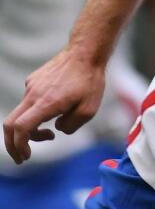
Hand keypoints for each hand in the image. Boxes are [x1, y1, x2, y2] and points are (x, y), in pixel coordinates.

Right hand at [3, 48, 106, 163]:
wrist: (86, 52)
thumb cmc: (90, 81)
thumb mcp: (89, 110)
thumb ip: (70, 126)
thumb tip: (56, 129)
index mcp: (46, 103)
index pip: (21, 128)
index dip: (19, 146)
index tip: (26, 156)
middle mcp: (33, 94)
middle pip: (10, 124)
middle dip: (12, 144)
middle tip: (23, 157)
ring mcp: (31, 86)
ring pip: (21, 113)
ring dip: (30, 128)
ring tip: (50, 133)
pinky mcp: (33, 80)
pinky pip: (29, 101)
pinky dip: (35, 113)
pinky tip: (55, 109)